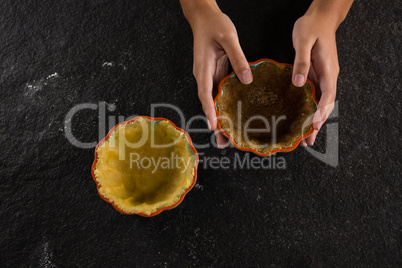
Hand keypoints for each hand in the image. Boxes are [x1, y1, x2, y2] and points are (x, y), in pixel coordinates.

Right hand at [185, 4, 252, 147]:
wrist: (203, 16)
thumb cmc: (214, 24)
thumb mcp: (228, 37)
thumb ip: (237, 58)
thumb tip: (246, 79)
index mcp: (203, 68)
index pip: (205, 93)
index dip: (209, 110)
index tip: (214, 126)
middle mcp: (203, 75)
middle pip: (208, 103)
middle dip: (214, 123)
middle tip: (222, 142)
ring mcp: (208, 75)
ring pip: (212, 101)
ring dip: (218, 118)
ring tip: (227, 137)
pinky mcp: (214, 73)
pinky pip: (218, 93)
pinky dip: (222, 106)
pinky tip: (231, 116)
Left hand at [292, 14, 338, 145]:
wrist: (320, 18)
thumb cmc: (312, 27)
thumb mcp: (304, 42)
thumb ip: (302, 62)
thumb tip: (298, 82)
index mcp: (329, 70)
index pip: (327, 96)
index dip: (321, 112)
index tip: (314, 125)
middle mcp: (329, 76)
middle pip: (325, 105)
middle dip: (318, 123)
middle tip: (308, 140)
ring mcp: (324, 76)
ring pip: (321, 103)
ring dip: (314, 119)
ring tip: (306, 136)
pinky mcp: (317, 75)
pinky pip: (315, 96)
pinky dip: (310, 109)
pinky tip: (303, 117)